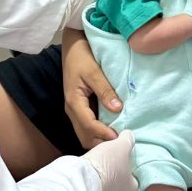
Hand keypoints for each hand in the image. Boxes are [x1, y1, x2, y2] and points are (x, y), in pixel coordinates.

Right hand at [61, 28, 121, 148]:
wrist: (72, 47)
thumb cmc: (82, 57)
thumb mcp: (94, 71)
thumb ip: (105, 90)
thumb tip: (118, 108)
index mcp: (74, 102)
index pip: (89, 126)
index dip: (104, 133)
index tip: (119, 137)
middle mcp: (72, 110)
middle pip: (84, 136)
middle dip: (100, 142)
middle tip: (119, 143)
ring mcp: (74, 110)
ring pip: (85, 134)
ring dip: (99, 138)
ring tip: (117, 138)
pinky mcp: (79, 108)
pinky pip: (87, 126)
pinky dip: (98, 132)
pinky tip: (111, 128)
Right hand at [80, 129, 136, 190]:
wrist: (82, 180)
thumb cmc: (107, 164)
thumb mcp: (122, 145)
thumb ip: (128, 139)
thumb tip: (129, 136)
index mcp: (133, 187)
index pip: (134, 175)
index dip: (129, 163)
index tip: (122, 154)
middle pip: (120, 180)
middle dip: (115, 169)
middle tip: (109, 157)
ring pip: (107, 185)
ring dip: (103, 175)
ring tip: (98, 162)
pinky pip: (95, 187)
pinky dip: (93, 179)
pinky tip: (90, 170)